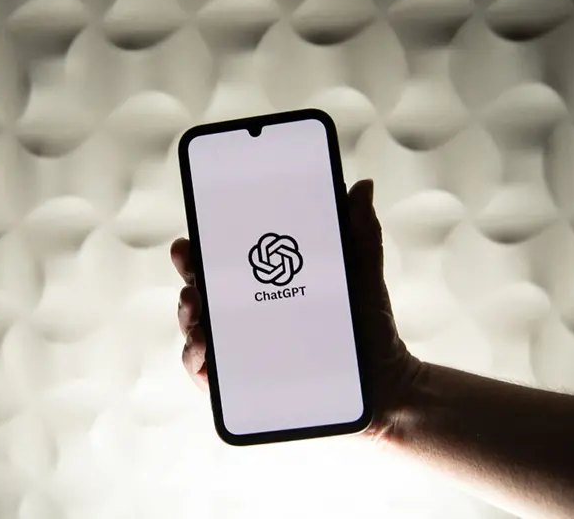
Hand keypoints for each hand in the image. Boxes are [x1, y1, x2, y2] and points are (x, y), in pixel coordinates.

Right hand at [170, 179, 422, 439]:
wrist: (386, 383)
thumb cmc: (368, 326)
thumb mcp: (360, 275)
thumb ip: (359, 233)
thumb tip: (362, 187)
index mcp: (262, 287)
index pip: (219, 266)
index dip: (197, 253)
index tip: (189, 242)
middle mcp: (245, 317)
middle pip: (201, 294)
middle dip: (188, 280)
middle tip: (192, 274)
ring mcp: (241, 352)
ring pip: (198, 332)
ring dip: (188, 319)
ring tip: (196, 309)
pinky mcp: (242, 387)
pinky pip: (208, 375)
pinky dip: (198, 362)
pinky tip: (204, 350)